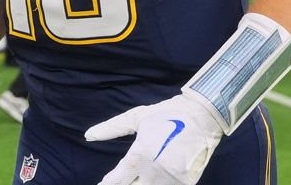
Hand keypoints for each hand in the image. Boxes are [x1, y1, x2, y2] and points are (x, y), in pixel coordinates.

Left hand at [86, 94, 224, 184]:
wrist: (203, 115)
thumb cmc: (167, 113)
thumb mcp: (137, 117)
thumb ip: (112, 128)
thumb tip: (88, 135)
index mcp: (139, 154)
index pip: (117, 179)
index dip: (107, 184)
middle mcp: (153, 170)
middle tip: (118, 184)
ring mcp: (171, 178)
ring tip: (136, 182)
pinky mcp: (186, 182)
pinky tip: (153, 183)